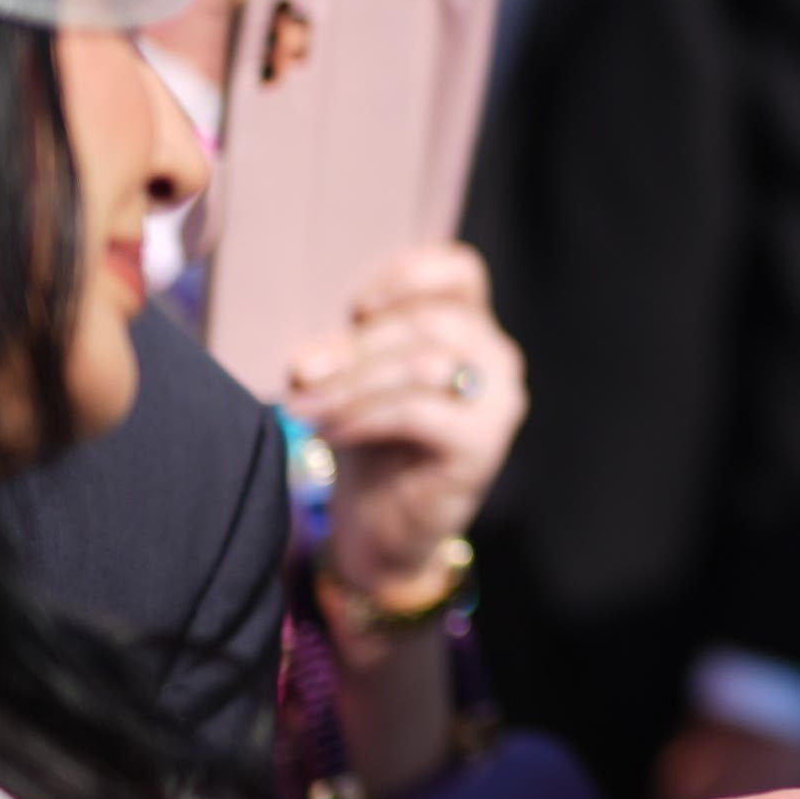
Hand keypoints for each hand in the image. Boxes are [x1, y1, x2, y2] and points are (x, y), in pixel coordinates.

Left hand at [286, 243, 525, 602]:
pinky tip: (330, 434)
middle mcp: (496, 357)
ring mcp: (499, 400)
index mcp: (471, 328)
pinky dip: (363, 418)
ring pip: (422, 364)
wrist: (387, 528)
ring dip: (350, 385)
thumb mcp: (353, 383)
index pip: (460, 270)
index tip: (354, 308)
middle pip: (427, 321)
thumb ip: (339, 356)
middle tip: (301, 373)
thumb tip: (307, 363)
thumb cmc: (372, 444)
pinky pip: (416, 411)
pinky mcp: (483, 443)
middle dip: (355, 346)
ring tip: (304, 408)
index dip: (406, 275)